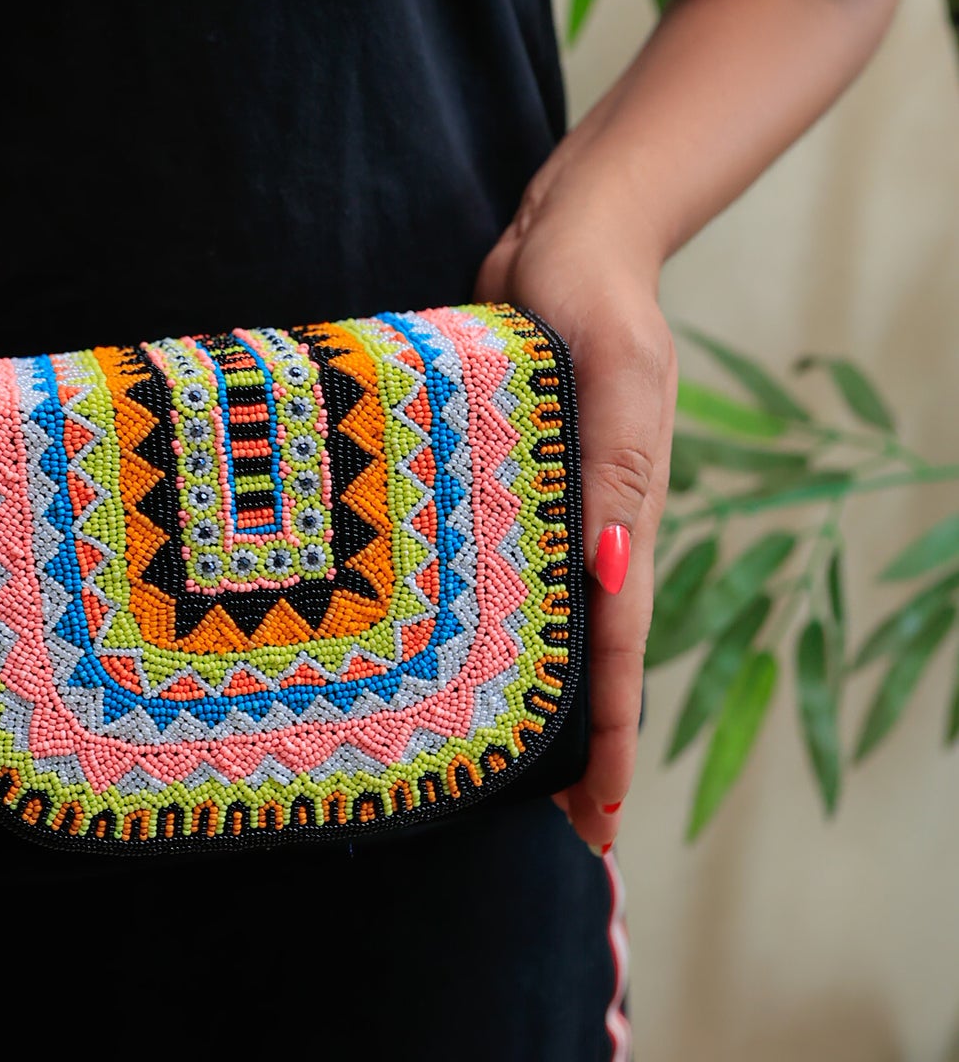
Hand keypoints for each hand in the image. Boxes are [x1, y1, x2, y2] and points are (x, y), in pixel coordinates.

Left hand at [476, 176, 675, 856]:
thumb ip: (614, 466)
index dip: (613, 734)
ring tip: (489, 762)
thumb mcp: (615, 371)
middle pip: (577, 647)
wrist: (563, 235)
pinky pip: (484, 559)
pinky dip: (476, 613)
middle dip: (569, 737)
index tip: (602, 819)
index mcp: (622, 507)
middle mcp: (584, 520)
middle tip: (544, 825)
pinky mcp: (491, 474)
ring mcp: (538, 501)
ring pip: (528, 615)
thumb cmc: (591, 293)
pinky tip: (440, 648)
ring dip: (518, 686)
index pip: (615, 642)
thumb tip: (612, 575)